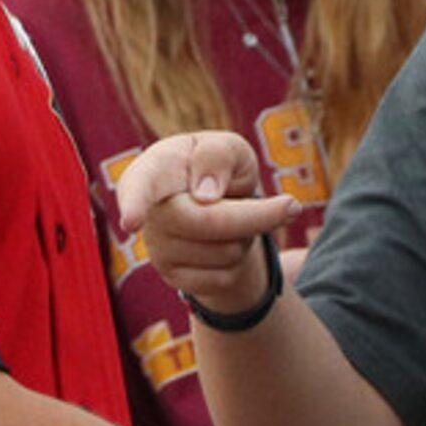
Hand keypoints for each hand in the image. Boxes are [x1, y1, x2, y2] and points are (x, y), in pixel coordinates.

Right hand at [116, 132, 297, 309]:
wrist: (216, 204)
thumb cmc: (217, 166)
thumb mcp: (227, 148)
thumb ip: (217, 155)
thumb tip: (205, 195)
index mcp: (155, 169)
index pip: (141, 186)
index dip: (135, 202)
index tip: (132, 221)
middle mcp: (149, 213)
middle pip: (207, 222)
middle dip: (256, 216)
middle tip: (292, 205)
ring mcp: (158, 249)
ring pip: (223, 252)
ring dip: (246, 235)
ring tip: (234, 215)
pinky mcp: (174, 277)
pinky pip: (224, 277)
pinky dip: (239, 260)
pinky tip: (225, 242)